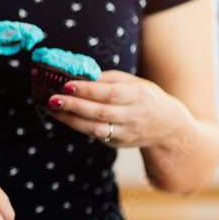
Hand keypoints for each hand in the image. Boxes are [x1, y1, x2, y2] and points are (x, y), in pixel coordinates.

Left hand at [43, 70, 186, 148]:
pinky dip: (76, 125)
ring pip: (94, 128)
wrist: (167, 127)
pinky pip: (94, 134)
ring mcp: (125, 133)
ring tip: (51, 108)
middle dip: (73, 106)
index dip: (88, 91)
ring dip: (69, 119)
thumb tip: (79, 76)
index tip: (67, 85)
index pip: (110, 94)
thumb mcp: (132, 82)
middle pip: (100, 113)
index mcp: (138, 96)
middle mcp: (133, 116)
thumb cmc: (144, 96)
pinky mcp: (117, 143)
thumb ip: (107, 79)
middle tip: (52, 98)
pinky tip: (62, 116)